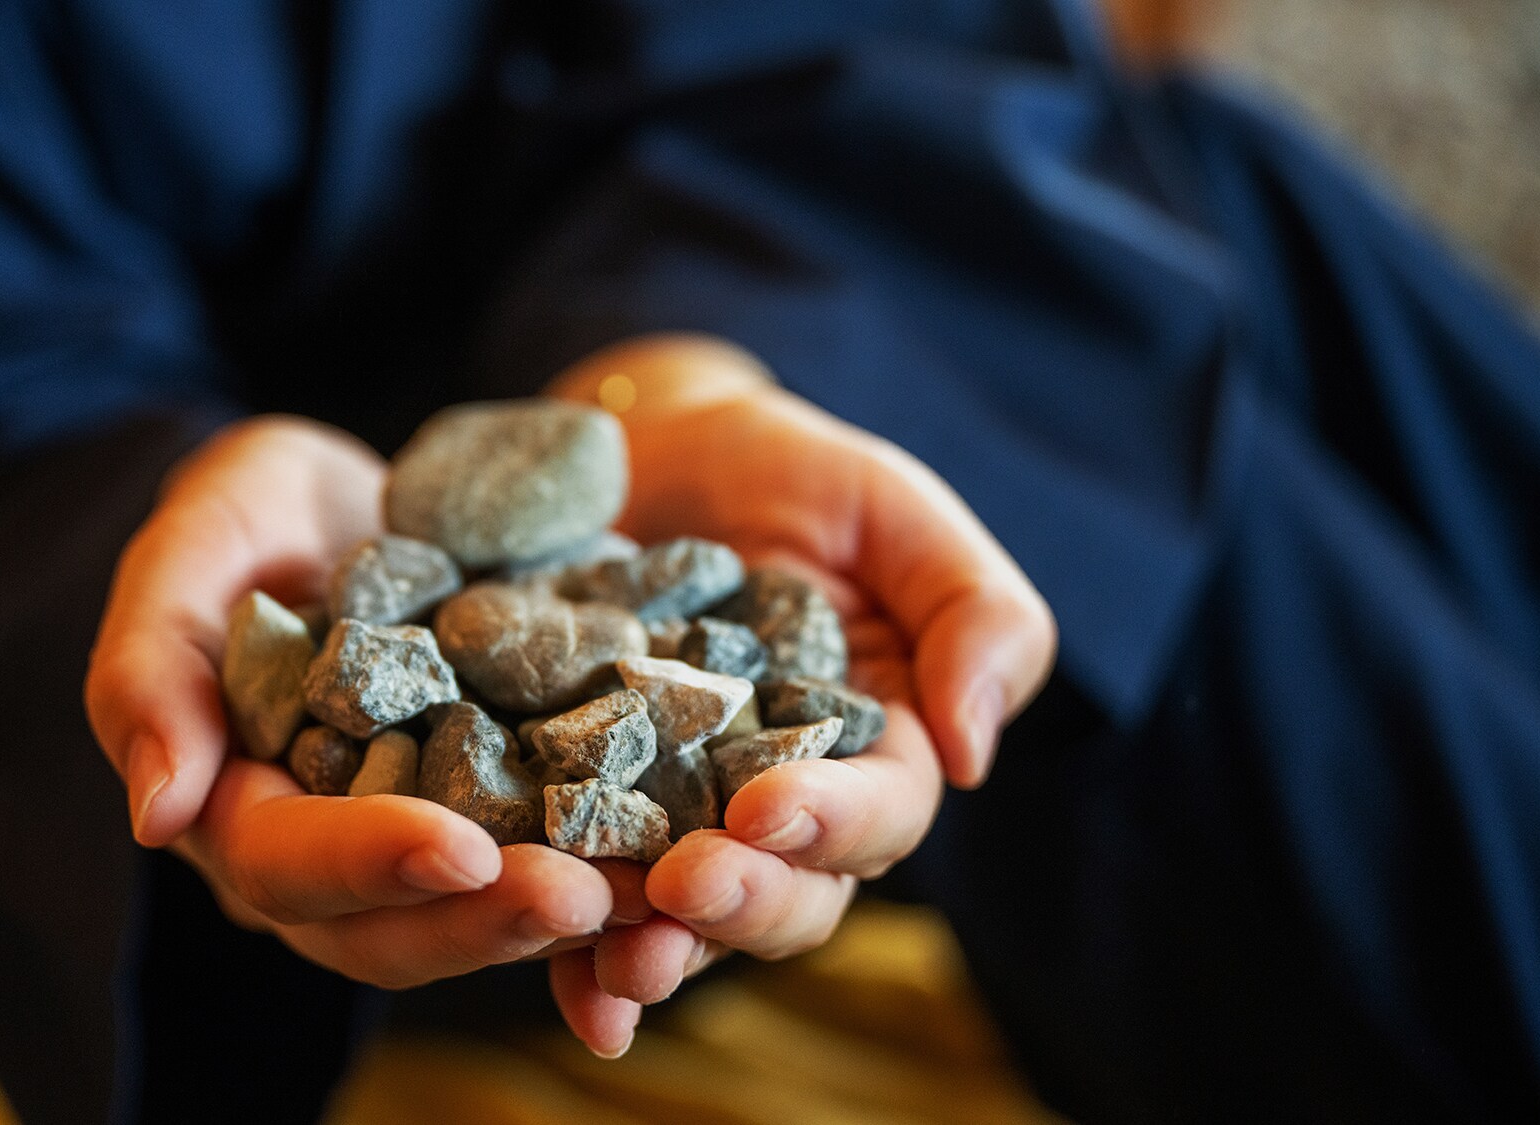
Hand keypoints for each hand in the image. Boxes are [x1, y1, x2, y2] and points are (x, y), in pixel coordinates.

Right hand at [83, 416, 631, 995]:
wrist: (369, 500)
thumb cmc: (256, 516)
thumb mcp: (192, 549)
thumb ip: (149, 667)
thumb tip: (156, 817)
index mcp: (241, 812)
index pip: (288, 866)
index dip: (371, 863)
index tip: (456, 845)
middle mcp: (340, 858)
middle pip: (401, 928)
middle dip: (491, 918)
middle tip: (586, 897)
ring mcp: (437, 845)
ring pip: (493, 917)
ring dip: (576, 917)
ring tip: (661, 893)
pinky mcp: (521, 815)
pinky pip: (571, 864)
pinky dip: (631, 871)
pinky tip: (704, 853)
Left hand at [541, 335, 1057, 1054]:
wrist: (649, 452)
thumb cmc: (791, 475)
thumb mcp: (894, 511)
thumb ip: (974, 614)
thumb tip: (974, 755)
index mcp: (877, 752)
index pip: (880, 813)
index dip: (832, 822)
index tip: (767, 806)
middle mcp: (783, 811)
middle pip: (789, 895)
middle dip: (741, 901)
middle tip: (686, 885)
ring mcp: (681, 825)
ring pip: (687, 921)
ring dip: (658, 950)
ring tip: (619, 957)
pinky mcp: (588, 819)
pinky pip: (587, 900)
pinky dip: (574, 957)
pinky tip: (565, 986)